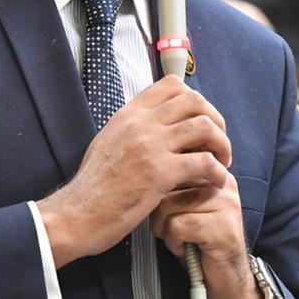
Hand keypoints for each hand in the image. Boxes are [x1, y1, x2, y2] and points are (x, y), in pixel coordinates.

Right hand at [37, 76, 230, 268]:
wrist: (77, 214)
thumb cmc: (93, 186)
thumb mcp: (109, 142)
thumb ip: (133, 129)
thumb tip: (157, 124)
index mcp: (129, 114)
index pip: (171, 84)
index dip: (194, 99)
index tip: (200, 120)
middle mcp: (141, 124)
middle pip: (194, 100)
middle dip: (216, 119)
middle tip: (218, 142)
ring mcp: (151, 147)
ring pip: (204, 126)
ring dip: (221, 144)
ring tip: (222, 162)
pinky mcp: (160, 174)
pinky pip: (204, 162)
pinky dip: (218, 172)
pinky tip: (216, 182)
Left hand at [151, 171, 260, 298]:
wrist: (229, 280)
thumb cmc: (201, 243)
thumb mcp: (188, 208)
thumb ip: (176, 186)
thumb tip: (147, 171)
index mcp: (215, 174)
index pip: (176, 163)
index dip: (160, 186)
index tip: (164, 207)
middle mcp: (224, 184)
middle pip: (168, 182)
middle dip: (159, 210)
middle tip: (170, 228)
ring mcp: (226, 205)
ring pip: (168, 205)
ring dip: (165, 228)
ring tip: (179, 238)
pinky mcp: (222, 228)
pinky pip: (177, 226)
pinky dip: (172, 242)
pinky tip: (183, 248)